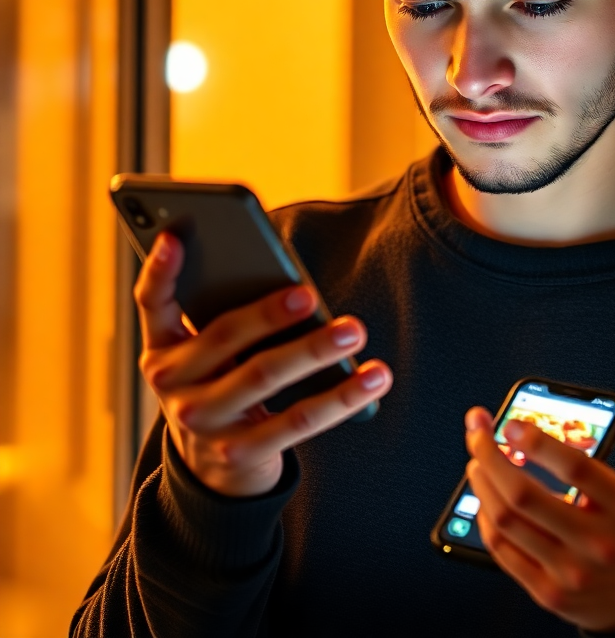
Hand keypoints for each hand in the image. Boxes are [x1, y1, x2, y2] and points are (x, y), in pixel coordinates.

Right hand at [135, 232, 391, 496]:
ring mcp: (202, 423)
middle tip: (309, 294)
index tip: (177, 235)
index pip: (152, 300)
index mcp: (163, 346)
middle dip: (268, 312)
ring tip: (354, 330)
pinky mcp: (240, 454)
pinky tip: (374, 377)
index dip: (160, 268)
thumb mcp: (213, 353)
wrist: (213, 467)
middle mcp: (172, 384)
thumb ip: (232, 316)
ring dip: (314, 351)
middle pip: (223, 336)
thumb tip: (294, 285)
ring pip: (263, 377)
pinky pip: (298, 421)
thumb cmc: (225, 380)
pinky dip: (341, 398)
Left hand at [464, 381, 614, 632]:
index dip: (538, 443)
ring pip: (508, 523)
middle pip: (526, 495)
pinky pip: (504, 553)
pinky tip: (485, 497)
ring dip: (483, 484)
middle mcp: (598, 543)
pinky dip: (485, 520)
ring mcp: (570, 572)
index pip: (576, 470)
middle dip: (490, 455)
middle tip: (478, 432)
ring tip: (477, 458)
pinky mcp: (550, 593)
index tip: (512, 424)